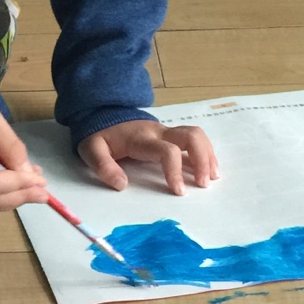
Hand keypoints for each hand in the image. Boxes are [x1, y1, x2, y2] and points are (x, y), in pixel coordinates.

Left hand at [79, 119, 218, 195]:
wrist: (101, 112)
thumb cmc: (100, 134)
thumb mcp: (92, 150)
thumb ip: (103, 166)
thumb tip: (122, 185)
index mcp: (141, 138)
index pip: (167, 151)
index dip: (176, 171)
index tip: (178, 191)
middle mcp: (158, 132)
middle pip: (191, 136)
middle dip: (202, 160)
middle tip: (202, 184)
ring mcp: (166, 131)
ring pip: (196, 135)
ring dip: (208, 155)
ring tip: (211, 178)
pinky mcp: (169, 134)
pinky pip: (193, 138)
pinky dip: (204, 152)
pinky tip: (207, 169)